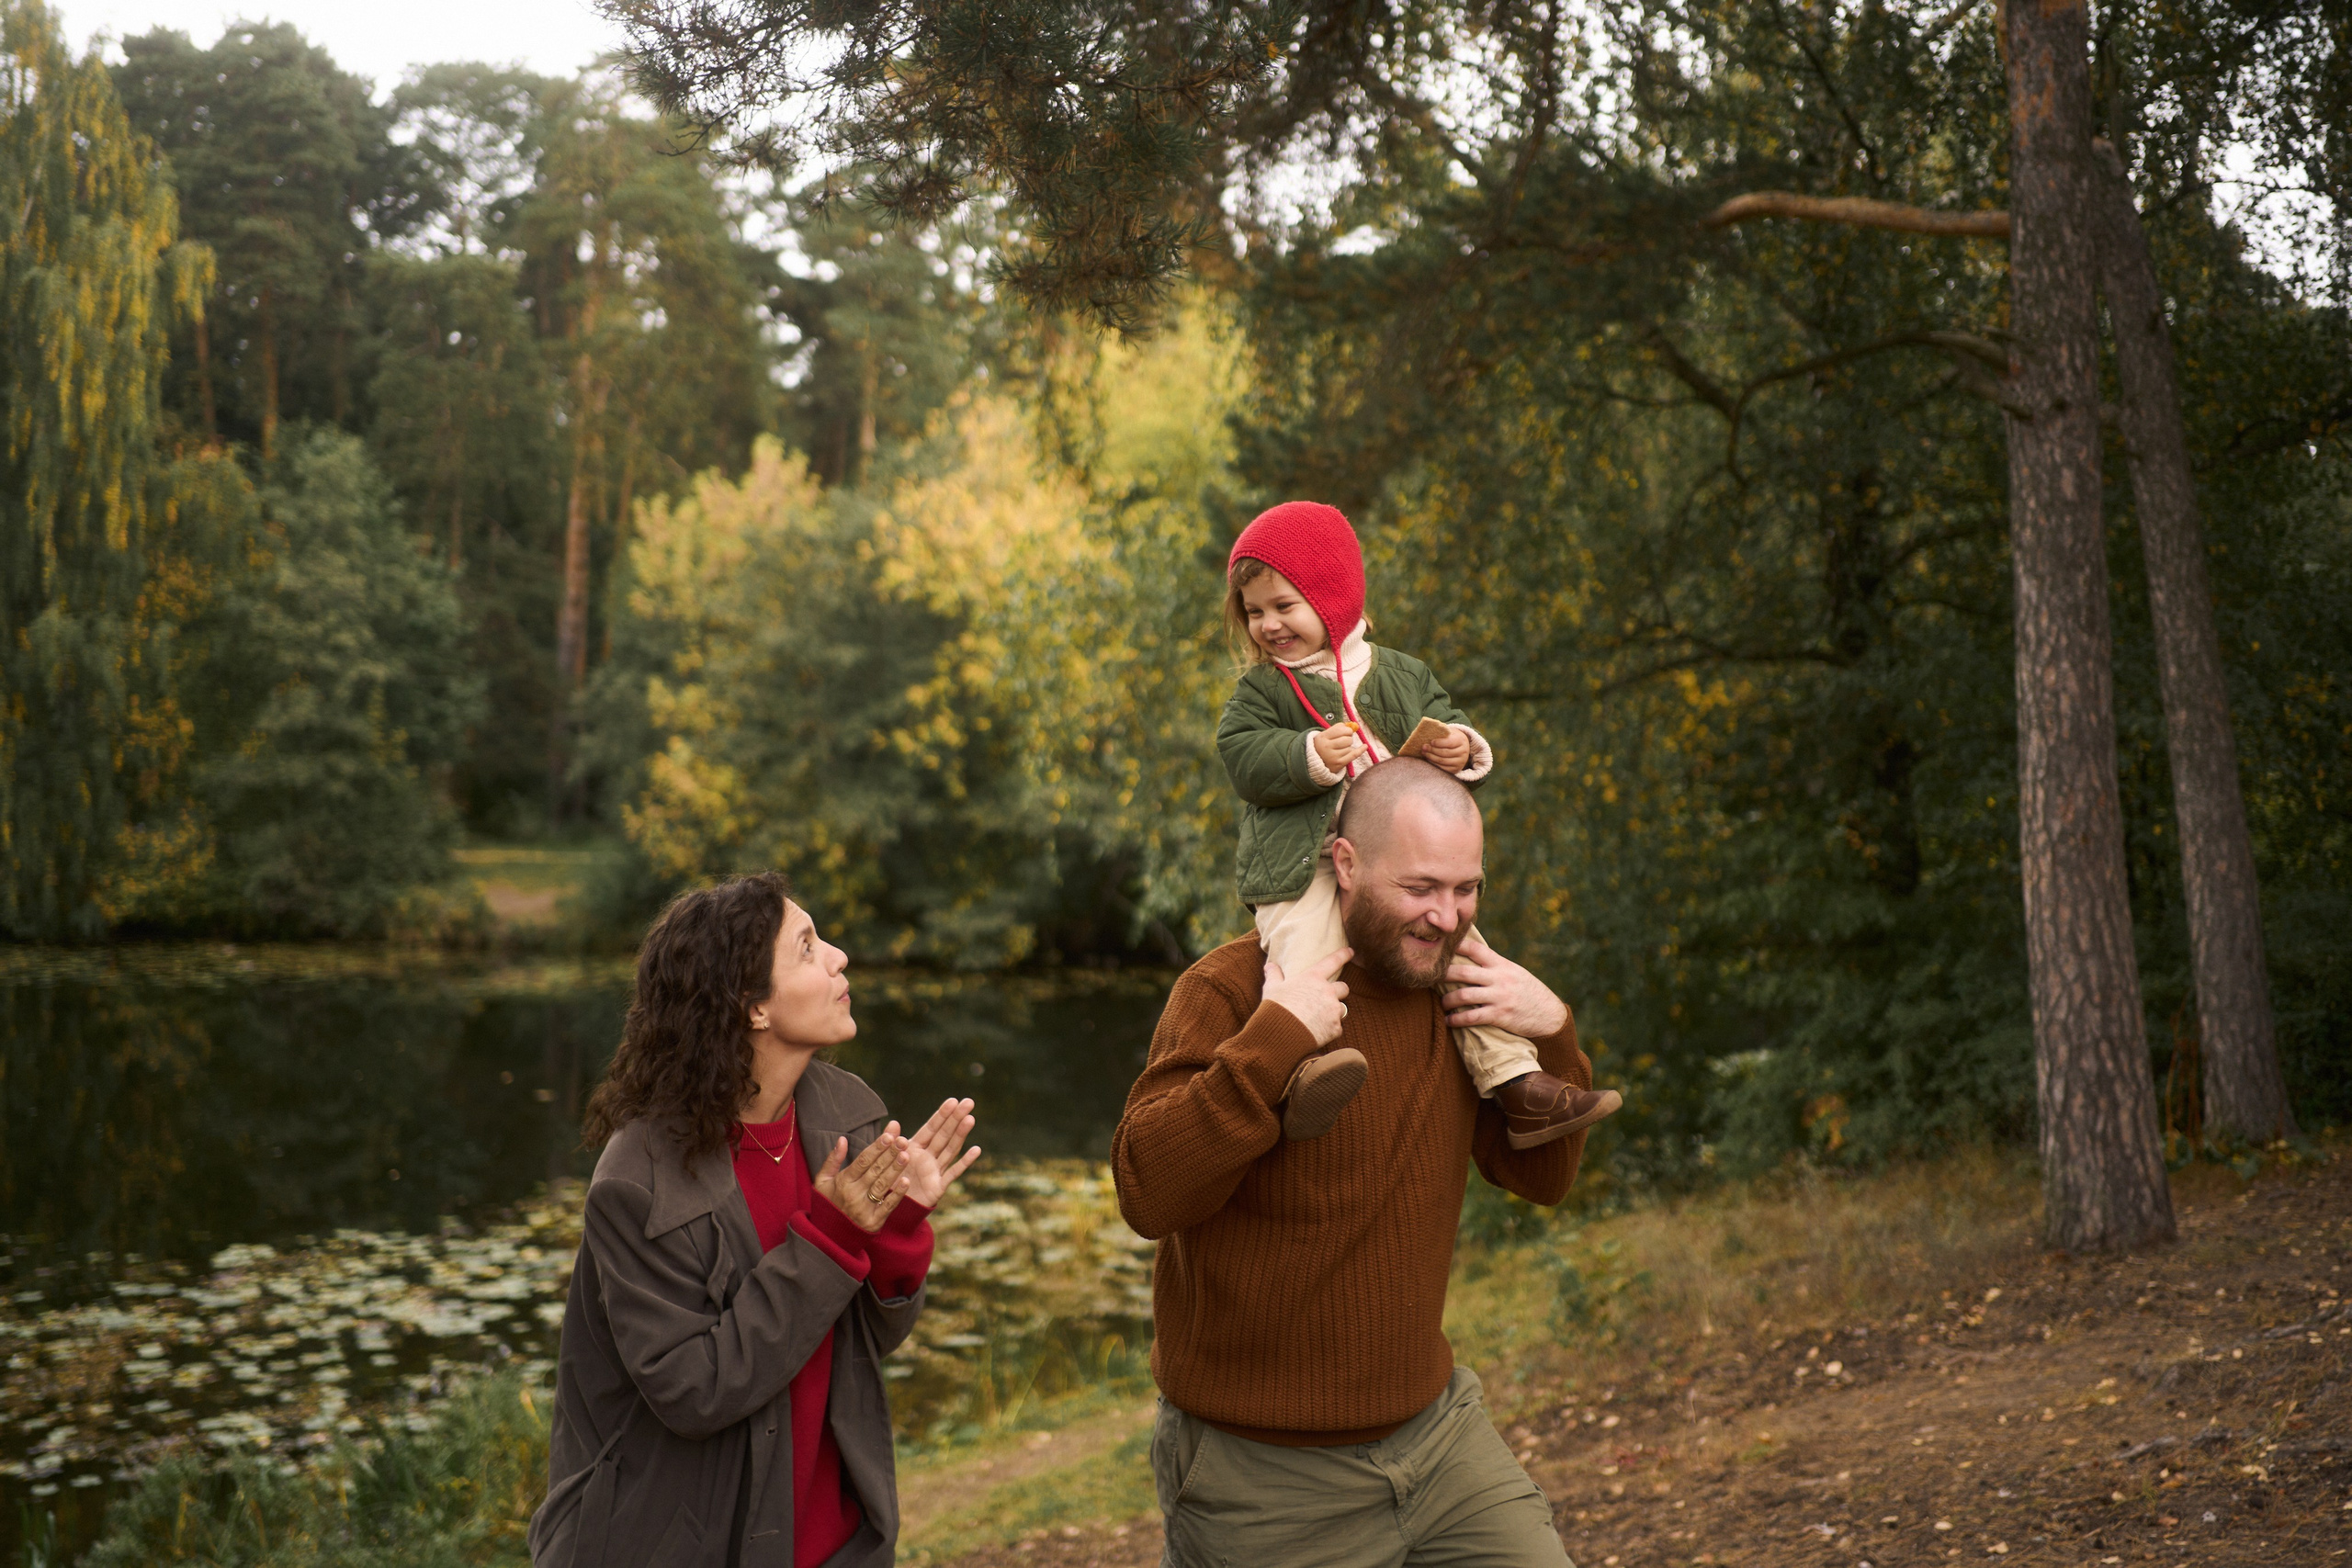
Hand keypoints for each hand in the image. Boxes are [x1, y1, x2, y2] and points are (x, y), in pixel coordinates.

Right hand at [814, 1127, 911, 1232]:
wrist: (828, 1236)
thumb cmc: (828, 1203)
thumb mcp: (823, 1181)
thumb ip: (833, 1159)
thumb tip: (842, 1139)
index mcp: (843, 1181)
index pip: (863, 1161)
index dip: (876, 1147)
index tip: (889, 1136)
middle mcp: (853, 1194)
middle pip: (875, 1170)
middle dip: (890, 1154)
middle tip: (903, 1140)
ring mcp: (863, 1209)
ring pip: (882, 1185)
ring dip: (895, 1170)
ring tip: (906, 1155)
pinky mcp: (873, 1222)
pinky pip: (887, 1206)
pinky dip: (897, 1194)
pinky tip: (906, 1181)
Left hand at [898, 1096, 982, 1206]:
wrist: (890, 1210)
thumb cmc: (888, 1183)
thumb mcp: (885, 1161)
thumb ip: (890, 1142)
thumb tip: (894, 1122)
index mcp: (915, 1148)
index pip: (931, 1128)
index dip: (941, 1115)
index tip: (953, 1100)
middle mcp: (928, 1157)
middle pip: (944, 1135)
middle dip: (955, 1118)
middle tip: (969, 1102)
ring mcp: (935, 1171)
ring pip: (950, 1149)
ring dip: (960, 1134)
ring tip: (970, 1119)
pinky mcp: (938, 1186)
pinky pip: (953, 1172)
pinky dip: (965, 1162)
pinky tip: (976, 1150)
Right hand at [1263, 947, 1350, 1045]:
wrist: (1281, 1034)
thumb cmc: (1276, 1007)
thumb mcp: (1272, 988)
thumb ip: (1274, 975)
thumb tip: (1270, 966)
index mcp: (1313, 978)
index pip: (1333, 962)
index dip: (1343, 955)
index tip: (1350, 951)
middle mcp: (1328, 992)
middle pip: (1344, 988)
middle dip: (1339, 992)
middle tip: (1326, 998)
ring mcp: (1334, 1011)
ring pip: (1342, 1009)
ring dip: (1334, 1012)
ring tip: (1319, 1018)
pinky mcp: (1335, 1028)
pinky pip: (1336, 1027)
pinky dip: (1329, 1029)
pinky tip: (1317, 1032)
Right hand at [1312, 721, 1366, 771]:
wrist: (1315, 764)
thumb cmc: (1323, 747)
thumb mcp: (1325, 735)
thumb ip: (1337, 728)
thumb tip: (1353, 725)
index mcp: (1322, 737)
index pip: (1340, 729)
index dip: (1347, 730)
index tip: (1347, 732)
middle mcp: (1326, 747)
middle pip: (1347, 739)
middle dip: (1349, 738)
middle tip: (1345, 740)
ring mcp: (1332, 756)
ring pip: (1349, 747)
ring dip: (1348, 747)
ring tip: (1341, 749)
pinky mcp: (1339, 764)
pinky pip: (1353, 755)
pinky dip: (1360, 750)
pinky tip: (1365, 746)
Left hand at [1421, 726, 1472, 772]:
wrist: (1462, 747)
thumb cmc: (1452, 738)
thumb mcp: (1449, 732)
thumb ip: (1441, 731)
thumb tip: (1429, 730)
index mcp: (1461, 740)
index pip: (1449, 742)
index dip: (1439, 743)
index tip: (1431, 742)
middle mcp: (1463, 752)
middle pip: (1445, 752)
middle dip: (1432, 750)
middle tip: (1424, 747)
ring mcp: (1460, 762)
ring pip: (1443, 761)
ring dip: (1431, 757)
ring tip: (1424, 753)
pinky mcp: (1456, 769)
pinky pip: (1443, 768)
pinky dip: (1434, 764)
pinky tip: (1429, 759)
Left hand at [1441, 938, 1568, 1038]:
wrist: (1550, 1015)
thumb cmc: (1530, 992)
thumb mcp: (1515, 973)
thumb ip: (1495, 966)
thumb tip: (1473, 958)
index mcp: (1502, 965)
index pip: (1475, 949)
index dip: (1455, 945)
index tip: (1439, 945)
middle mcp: (1499, 978)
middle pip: (1463, 971)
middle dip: (1443, 974)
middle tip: (1430, 977)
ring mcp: (1499, 997)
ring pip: (1464, 995)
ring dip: (1447, 1000)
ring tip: (1442, 1003)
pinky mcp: (1499, 1015)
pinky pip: (1472, 1017)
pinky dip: (1457, 1020)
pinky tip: (1449, 1021)